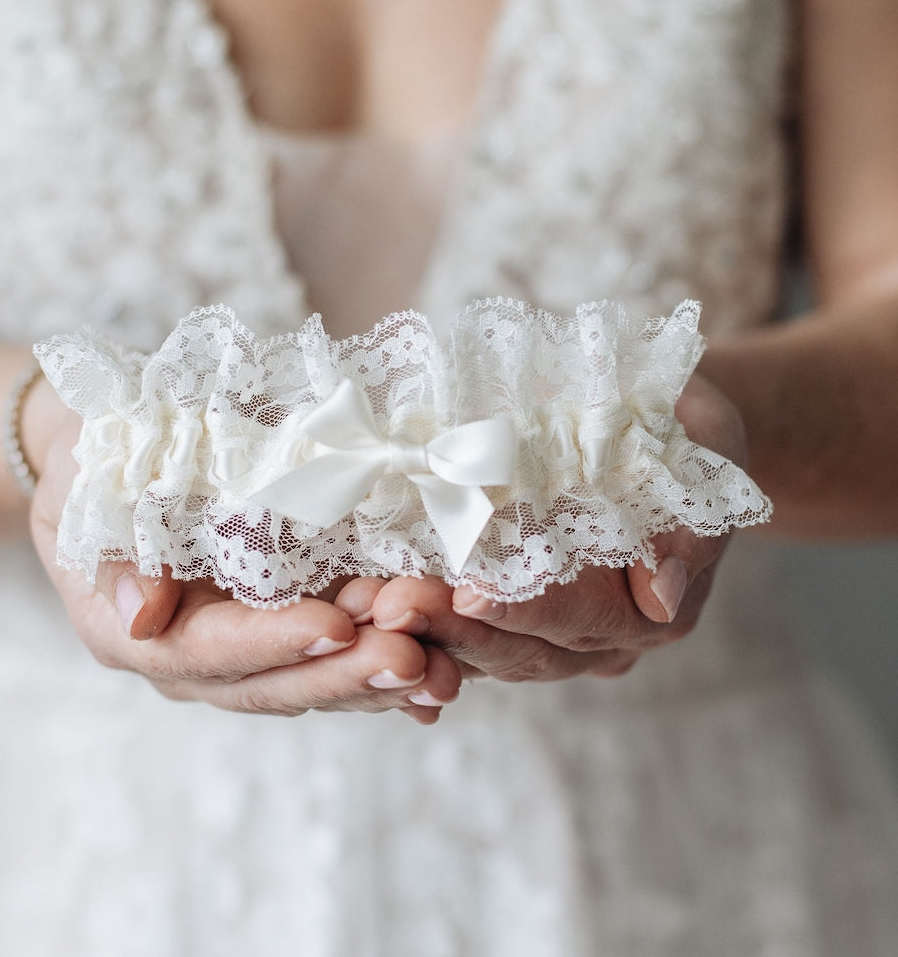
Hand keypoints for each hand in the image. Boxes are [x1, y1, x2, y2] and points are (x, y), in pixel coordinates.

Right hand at [29, 413, 460, 722]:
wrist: (114, 457)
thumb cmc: (100, 458)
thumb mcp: (90, 484)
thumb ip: (118, 549)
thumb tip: (141, 617)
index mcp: (139, 632)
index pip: (208, 649)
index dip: (272, 641)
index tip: (333, 626)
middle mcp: (193, 660)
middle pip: (273, 684)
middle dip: (344, 673)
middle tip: (412, 658)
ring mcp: (243, 653)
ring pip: (313, 682)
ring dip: (377, 678)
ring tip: (442, 669)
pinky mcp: (283, 635)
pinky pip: (334, 665)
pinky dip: (384, 677)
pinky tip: (440, 684)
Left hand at [335, 374, 744, 681]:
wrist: (664, 424)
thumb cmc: (684, 425)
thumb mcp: (710, 447)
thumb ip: (693, 526)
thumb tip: (663, 596)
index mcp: (644, 609)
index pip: (579, 621)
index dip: (523, 612)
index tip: (469, 595)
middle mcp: (593, 634)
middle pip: (517, 648)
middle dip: (450, 629)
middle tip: (387, 606)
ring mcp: (546, 626)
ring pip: (478, 647)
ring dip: (419, 630)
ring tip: (361, 604)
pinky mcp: (505, 604)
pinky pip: (459, 627)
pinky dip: (415, 621)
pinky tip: (361, 606)